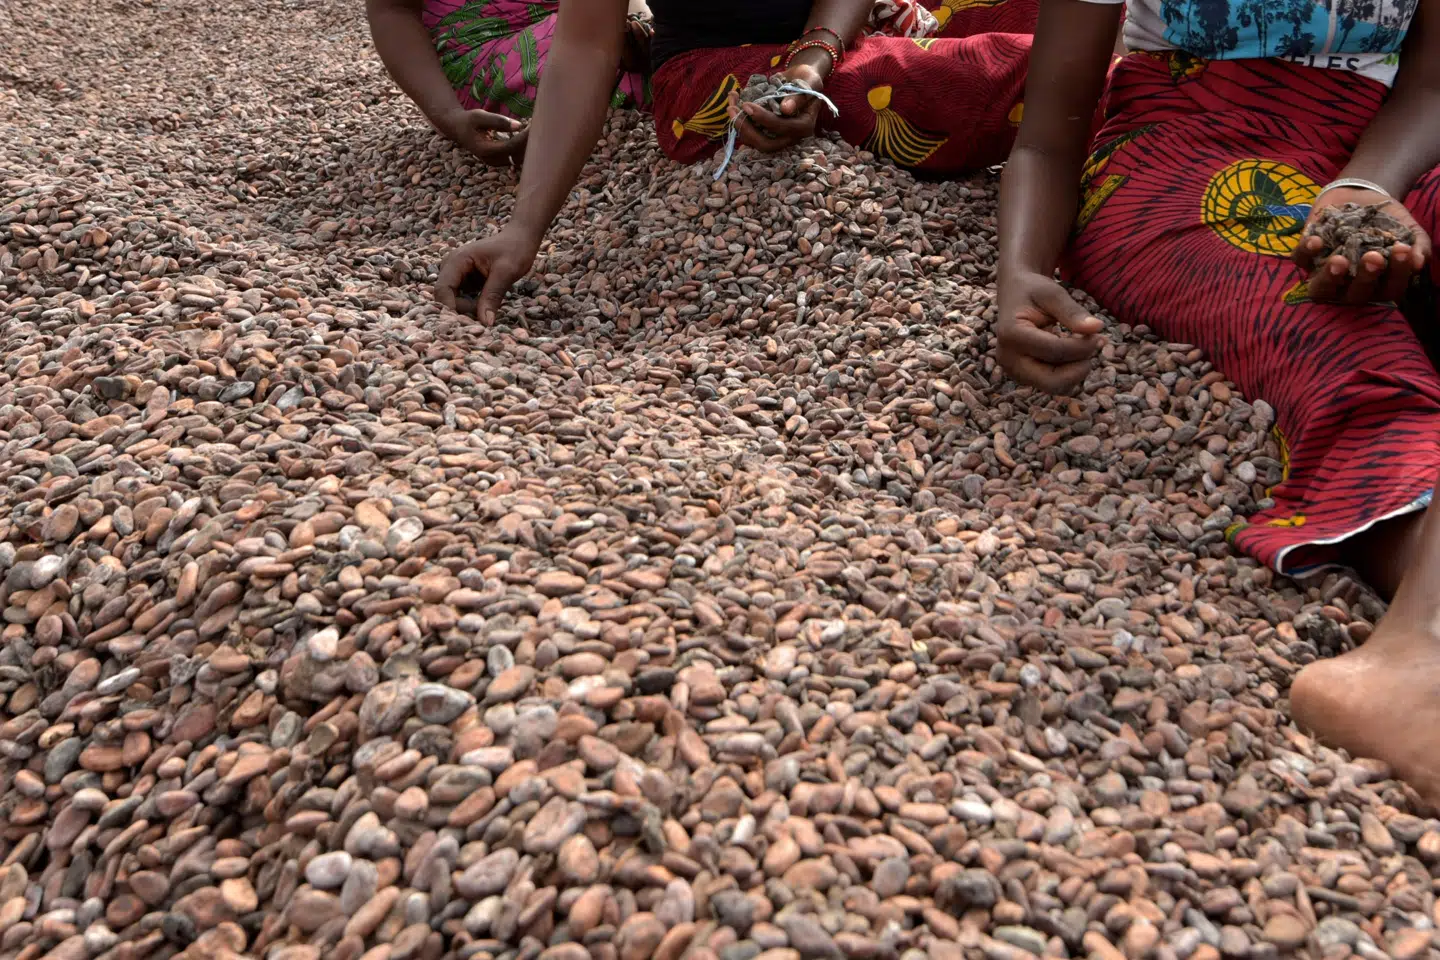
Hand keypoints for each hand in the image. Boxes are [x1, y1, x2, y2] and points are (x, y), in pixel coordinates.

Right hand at [435, 231, 538, 322]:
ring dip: (466, 311)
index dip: (452, 309)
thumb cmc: (515, 250)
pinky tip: (486, 309)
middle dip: (460, 312)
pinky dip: (471, 308)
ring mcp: (456, 274)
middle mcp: (451, 266)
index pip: (443, 290)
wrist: (521, 239)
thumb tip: (485, 323)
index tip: (470, 323)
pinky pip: (461, 300)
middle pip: (444, 297)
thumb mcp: (506, 273)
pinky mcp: (464, 281)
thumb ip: (493, 296)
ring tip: (487, 313)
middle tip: (484, 319)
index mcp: (457, 260)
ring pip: (452, 300)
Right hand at [437, 108, 529, 166]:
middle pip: (517, 156)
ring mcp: (496, 163)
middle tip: (540, 127)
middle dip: (529, 143)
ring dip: (528, 146)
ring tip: (536, 130)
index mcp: (485, 150)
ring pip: (518, 159)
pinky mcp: (500, 161)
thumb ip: (498, 121)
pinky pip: (516, 157)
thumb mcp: (480, 116)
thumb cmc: (469, 120)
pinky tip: (530, 136)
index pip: (511, 147)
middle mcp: (492, 160)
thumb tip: (519, 126)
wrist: (458, 129)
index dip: (524, 138)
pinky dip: (523, 148)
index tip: (534, 125)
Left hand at [727, 61, 826, 153]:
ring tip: (731, 105)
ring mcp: (777, 137)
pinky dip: (739, 122)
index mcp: (803, 127)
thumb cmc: (807, 79)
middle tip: (732, 110)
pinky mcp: (766, 133)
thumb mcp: (809, 82)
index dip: (762, 119)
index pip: (780, 128)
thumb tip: (785, 109)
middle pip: (765, 144)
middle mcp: (790, 137)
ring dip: (739, 126)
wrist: (802, 80)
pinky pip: (750, 135)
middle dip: (746, 129)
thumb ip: (799, 96)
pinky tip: (733, 105)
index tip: (747, 105)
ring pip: (754, 142)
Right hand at [995, 271, 1104, 392]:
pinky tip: (1070, 352)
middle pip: (1053, 382)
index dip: (1083, 346)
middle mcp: (1008, 359)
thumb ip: (1073, 312)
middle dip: (1079, 368)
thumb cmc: (1033, 291)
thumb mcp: (1053, 294)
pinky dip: (1069, 372)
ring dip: (1076, 371)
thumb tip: (1097, 327)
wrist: (1014, 295)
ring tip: (1082, 346)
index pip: (1055, 352)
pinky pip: (1053, 384)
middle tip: (1093, 346)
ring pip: (1055, 387)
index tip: (1099, 334)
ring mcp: (1014, 371)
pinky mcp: (1023, 377)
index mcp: (1011, 335)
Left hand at [1293, 187, 1431, 304]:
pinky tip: (1316, 241)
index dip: (1397, 274)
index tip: (1402, 250)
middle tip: (1373, 258)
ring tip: (1340, 261)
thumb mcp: (1408, 230)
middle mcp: (1349, 286)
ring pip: (1321, 289)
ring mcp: (1324, 274)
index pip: (1389, 289)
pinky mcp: (1305, 257)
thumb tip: (1418, 262)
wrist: (1362, 195)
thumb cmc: (1389, 221)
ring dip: (1329, 278)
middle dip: (1365, 278)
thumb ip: (1417, 246)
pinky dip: (1306, 253)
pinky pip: (1300, 262)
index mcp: (1378, 284)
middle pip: (1354, 296)